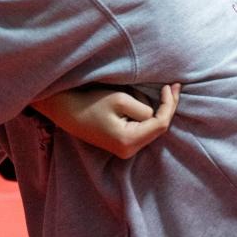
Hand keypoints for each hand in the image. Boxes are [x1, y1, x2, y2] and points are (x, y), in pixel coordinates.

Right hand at [32, 83, 180, 158]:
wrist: (67, 110)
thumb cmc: (91, 102)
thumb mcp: (120, 99)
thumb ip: (143, 107)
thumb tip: (153, 113)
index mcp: (129, 141)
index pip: (161, 124)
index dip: (169, 104)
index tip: (170, 86)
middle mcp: (129, 150)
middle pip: (158, 126)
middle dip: (161, 105)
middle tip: (169, 86)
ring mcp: (125, 149)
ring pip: (149, 125)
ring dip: (147, 106)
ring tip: (128, 94)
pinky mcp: (122, 142)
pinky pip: (141, 126)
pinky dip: (141, 112)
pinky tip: (131, 100)